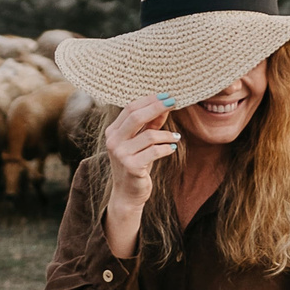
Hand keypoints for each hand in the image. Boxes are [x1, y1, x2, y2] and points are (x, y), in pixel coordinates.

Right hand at [102, 95, 178, 211]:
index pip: (130, 108)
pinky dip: (167, 148)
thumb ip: (151, 124)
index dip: (149, 100)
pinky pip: (155, 151)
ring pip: (149, 135)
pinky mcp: (131, 167)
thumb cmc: (136, 164)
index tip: (166, 96)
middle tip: (173, 102)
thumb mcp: (142, 142)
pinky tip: (172, 149)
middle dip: (157, 107)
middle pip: (136, 116)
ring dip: (167, 135)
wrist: (127, 193)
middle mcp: (113, 141)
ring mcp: (121, 154)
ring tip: (176, 137)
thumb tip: (165, 106)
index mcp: (113, 131)